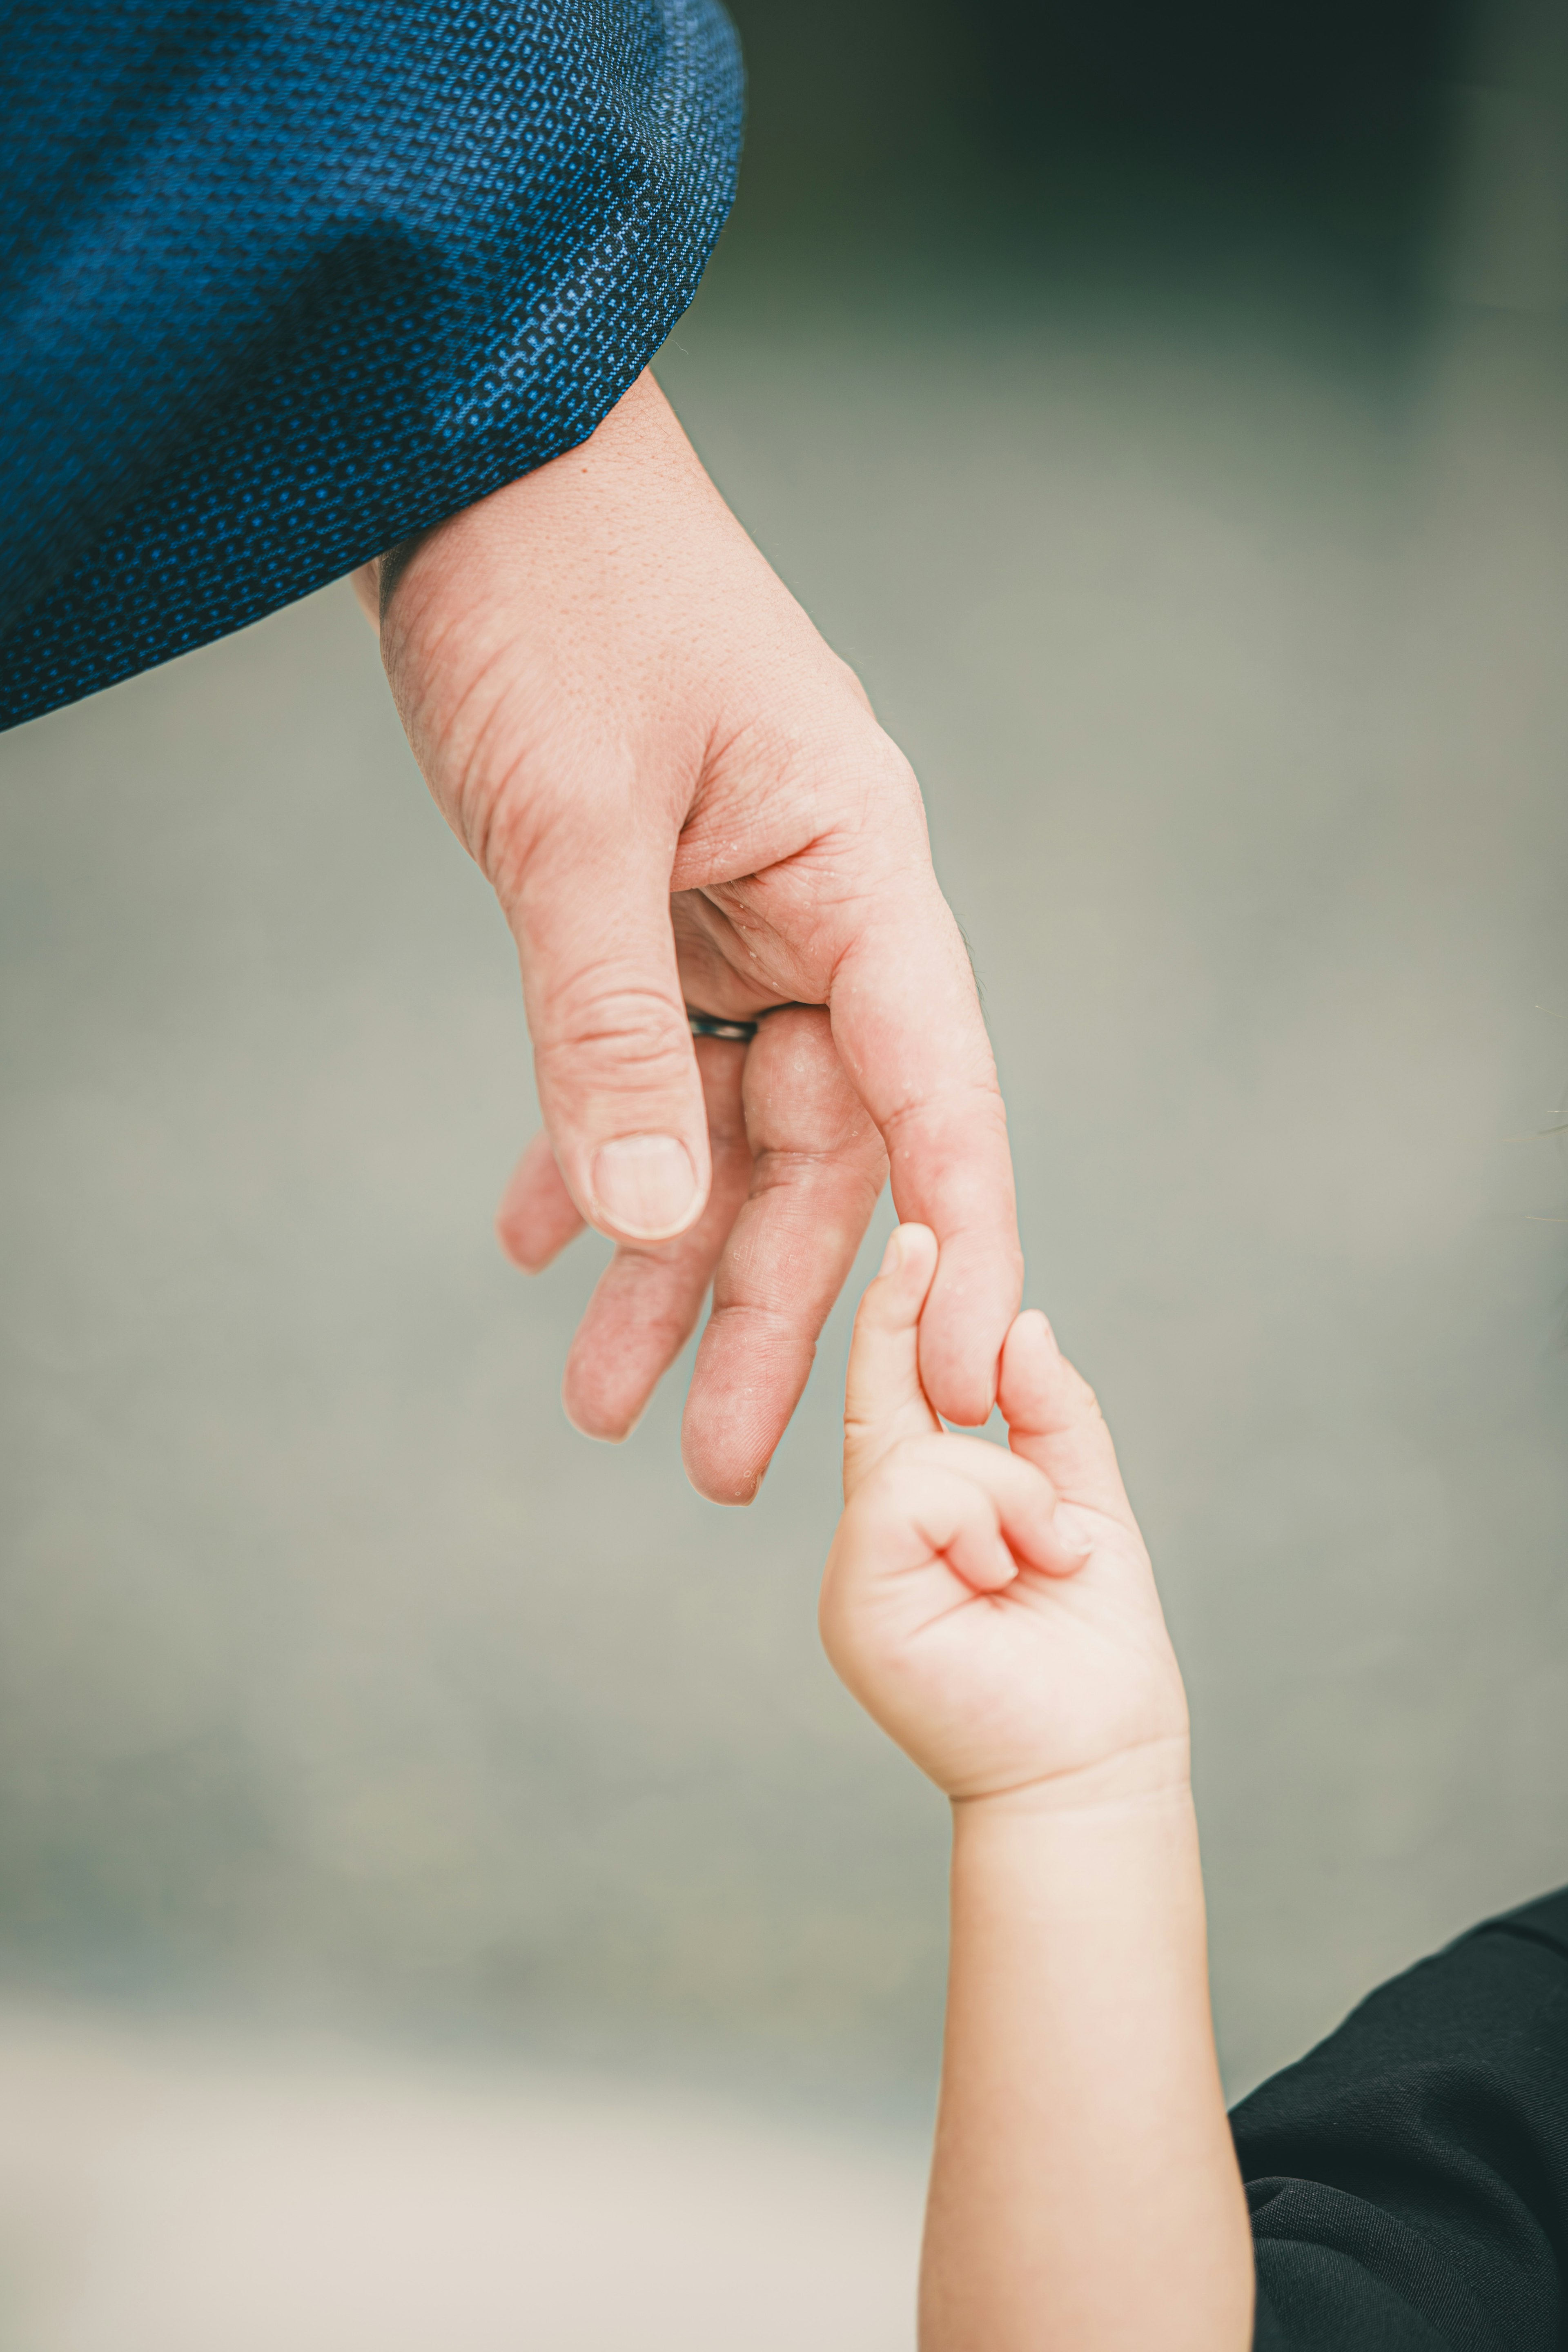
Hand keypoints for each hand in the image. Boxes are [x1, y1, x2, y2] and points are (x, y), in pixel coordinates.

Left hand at [357, 371, 1020, 1502]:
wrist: (481, 472)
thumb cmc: (555, 600)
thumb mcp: (570, 823)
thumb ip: (603, 1023)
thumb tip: (641, 1224)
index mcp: (857, 874)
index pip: (938, 1092)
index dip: (958, 1249)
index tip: (962, 1392)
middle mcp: (820, 914)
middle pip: (821, 1150)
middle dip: (767, 1308)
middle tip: (719, 1467)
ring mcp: (738, 920)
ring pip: (722, 1129)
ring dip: (662, 1261)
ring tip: (600, 1401)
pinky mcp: (655, 916)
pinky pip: (638, 1065)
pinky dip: (588, 1148)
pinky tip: (533, 1236)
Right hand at [820, 1224, 1187, 1803]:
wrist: (1096, 1765)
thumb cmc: (1093, 1658)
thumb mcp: (1088, 1509)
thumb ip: (1052, 1419)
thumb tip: (1021, 1323)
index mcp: (923, 1515)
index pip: (893, 1391)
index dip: (897, 1313)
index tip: (913, 1232)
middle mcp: (878, 1537)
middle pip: (889, 1403)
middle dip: (916, 1345)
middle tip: (956, 1342)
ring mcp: (861, 1571)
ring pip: (917, 1454)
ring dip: (1008, 1492)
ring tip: (1041, 1562)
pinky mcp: (860, 1603)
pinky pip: (912, 1497)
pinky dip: (986, 1520)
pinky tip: (1010, 1575)